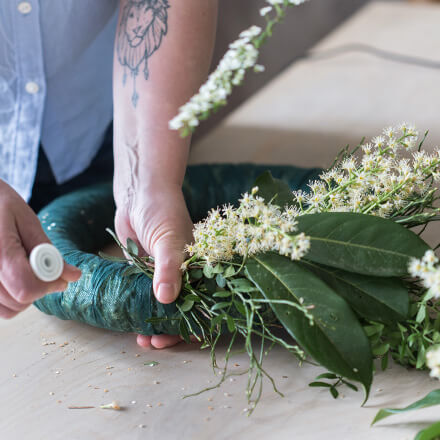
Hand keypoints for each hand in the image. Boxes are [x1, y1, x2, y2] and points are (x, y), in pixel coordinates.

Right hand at [0, 180, 81, 318]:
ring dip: (24, 296)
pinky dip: (9, 299)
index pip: (27, 288)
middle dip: (39, 288)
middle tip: (42, 267)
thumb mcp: (28, 221)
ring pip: (8, 309)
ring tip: (25, 270)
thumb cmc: (0, 204)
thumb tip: (73, 276)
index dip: (50, 284)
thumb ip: (50, 252)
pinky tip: (14, 278)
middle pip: (19, 301)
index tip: (59, 274)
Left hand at [114, 184, 192, 348]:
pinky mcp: (145, 272)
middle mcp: (184, 273)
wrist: (139, 193)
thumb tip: (166, 299)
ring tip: (142, 340)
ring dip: (154, 324)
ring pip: (162, 308)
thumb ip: (169, 268)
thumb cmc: (162, 210)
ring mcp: (163, 274)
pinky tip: (131, 323)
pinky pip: (144, 297)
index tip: (181, 337)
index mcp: (199, 267)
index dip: (196, 322)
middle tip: (155, 342)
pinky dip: (140, 311)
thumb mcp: (169, 238)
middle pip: (183, 310)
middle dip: (171, 329)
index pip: (205, 301)